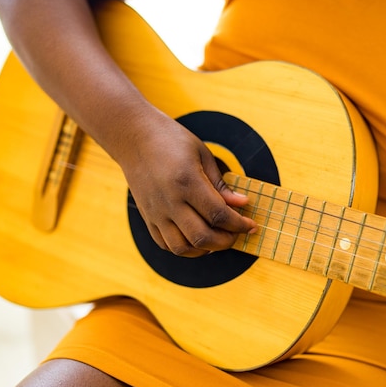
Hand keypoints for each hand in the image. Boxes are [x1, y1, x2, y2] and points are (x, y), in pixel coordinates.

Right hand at [118, 115, 256, 256]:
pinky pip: (166, 244)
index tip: (251, 225)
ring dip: (205, 249)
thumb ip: (221, 185)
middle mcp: (169, 201)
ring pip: (182, 248)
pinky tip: (197, 240)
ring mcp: (156, 212)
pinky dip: (185, 248)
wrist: (134, 137)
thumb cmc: (172, 140)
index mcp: (186, 181)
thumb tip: (241, 205)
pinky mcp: (147, 217)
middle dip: (226, 241)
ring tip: (217, 239)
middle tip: (236, 233)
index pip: (218, 215)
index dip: (239, 224)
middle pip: (202, 237)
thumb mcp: (203, 155)